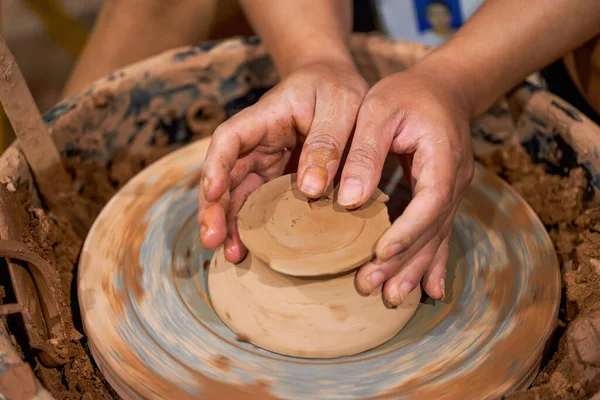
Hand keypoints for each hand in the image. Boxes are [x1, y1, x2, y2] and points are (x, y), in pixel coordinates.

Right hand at [198, 60, 367, 262]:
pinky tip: (251, 249)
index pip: (230, 138)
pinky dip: (253, 226)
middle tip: (213, 240)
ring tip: (232, 255)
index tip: (213, 191)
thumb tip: (312, 190)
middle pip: (224, 174)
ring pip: (237, 195)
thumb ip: (328, 142)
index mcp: (266, 116)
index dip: (217, 165)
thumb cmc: (337, 88)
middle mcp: (257, 143)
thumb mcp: (342, 104)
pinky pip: (259, 204)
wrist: (336, 85)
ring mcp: (265, 163)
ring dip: (230, 224)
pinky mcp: (277, 180)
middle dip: (214, 207)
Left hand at [344, 64, 473, 305]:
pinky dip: (432, 261)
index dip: (406, 230)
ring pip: (436, 237)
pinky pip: (439, 233)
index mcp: (443, 157)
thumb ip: (366, 152)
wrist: (443, 87)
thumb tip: (351, 200)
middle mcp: (455, 181)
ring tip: (393, 297)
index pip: (429, 202)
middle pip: (432, 229)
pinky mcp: (442, 197)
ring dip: (415, 269)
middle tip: (371, 287)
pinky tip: (429, 289)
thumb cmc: (407, 94)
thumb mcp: (380, 110)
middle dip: (402, 260)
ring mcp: (452, 191)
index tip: (379, 253)